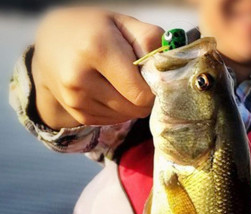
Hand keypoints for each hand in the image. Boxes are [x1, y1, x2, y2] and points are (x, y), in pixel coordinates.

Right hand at [32, 7, 163, 128]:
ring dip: (131, 104)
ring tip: (119, 82)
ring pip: (126, 117)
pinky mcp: (77, 114)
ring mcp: (76, 99)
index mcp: (96, 49)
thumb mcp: (122, 23)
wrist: (51, 43)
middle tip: (138, 80)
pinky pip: (113, 121)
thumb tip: (167, 68)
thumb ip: (150, 40)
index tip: (151, 77)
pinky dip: (118, 110)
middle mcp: (80, 77)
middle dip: (144, 97)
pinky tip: (109, 91)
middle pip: (135, 108)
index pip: (141, 92)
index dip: (154, 89)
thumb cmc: (94, 30)